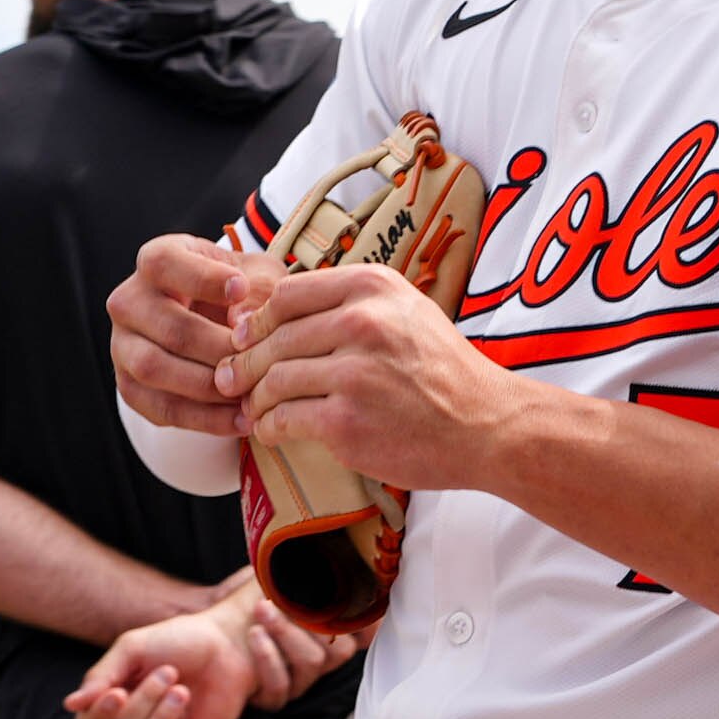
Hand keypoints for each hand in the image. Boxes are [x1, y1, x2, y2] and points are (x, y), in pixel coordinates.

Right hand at [60, 586, 351, 718]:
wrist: (228, 642)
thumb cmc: (182, 640)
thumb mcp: (134, 647)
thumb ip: (102, 675)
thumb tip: (71, 704)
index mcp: (116, 700)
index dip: (98, 716)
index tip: (117, 693)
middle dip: (143, 704)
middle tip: (169, 674)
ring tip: (182, 692)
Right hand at [112, 236, 268, 434]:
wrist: (219, 319)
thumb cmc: (241, 289)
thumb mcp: (258, 275)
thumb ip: (257, 290)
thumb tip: (242, 322)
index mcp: (157, 260)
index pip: (164, 264)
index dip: (202, 278)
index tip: (241, 289)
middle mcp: (129, 302)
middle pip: (168, 327)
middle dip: (218, 349)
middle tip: (259, 361)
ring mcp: (122, 346)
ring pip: (155, 371)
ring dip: (208, 387)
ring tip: (252, 395)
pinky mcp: (129, 385)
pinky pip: (159, 408)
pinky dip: (202, 419)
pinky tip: (240, 420)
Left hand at [224, 260, 522, 492]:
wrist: (485, 423)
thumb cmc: (441, 369)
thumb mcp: (405, 310)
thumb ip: (348, 303)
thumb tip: (272, 311)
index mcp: (373, 287)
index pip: (286, 295)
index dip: (256, 320)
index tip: (245, 337)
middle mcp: (363, 322)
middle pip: (272, 339)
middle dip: (245, 363)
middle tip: (233, 379)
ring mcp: (354, 373)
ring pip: (272, 381)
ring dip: (255, 399)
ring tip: (256, 409)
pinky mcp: (346, 421)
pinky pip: (283, 420)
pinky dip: (269, 428)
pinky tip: (274, 431)